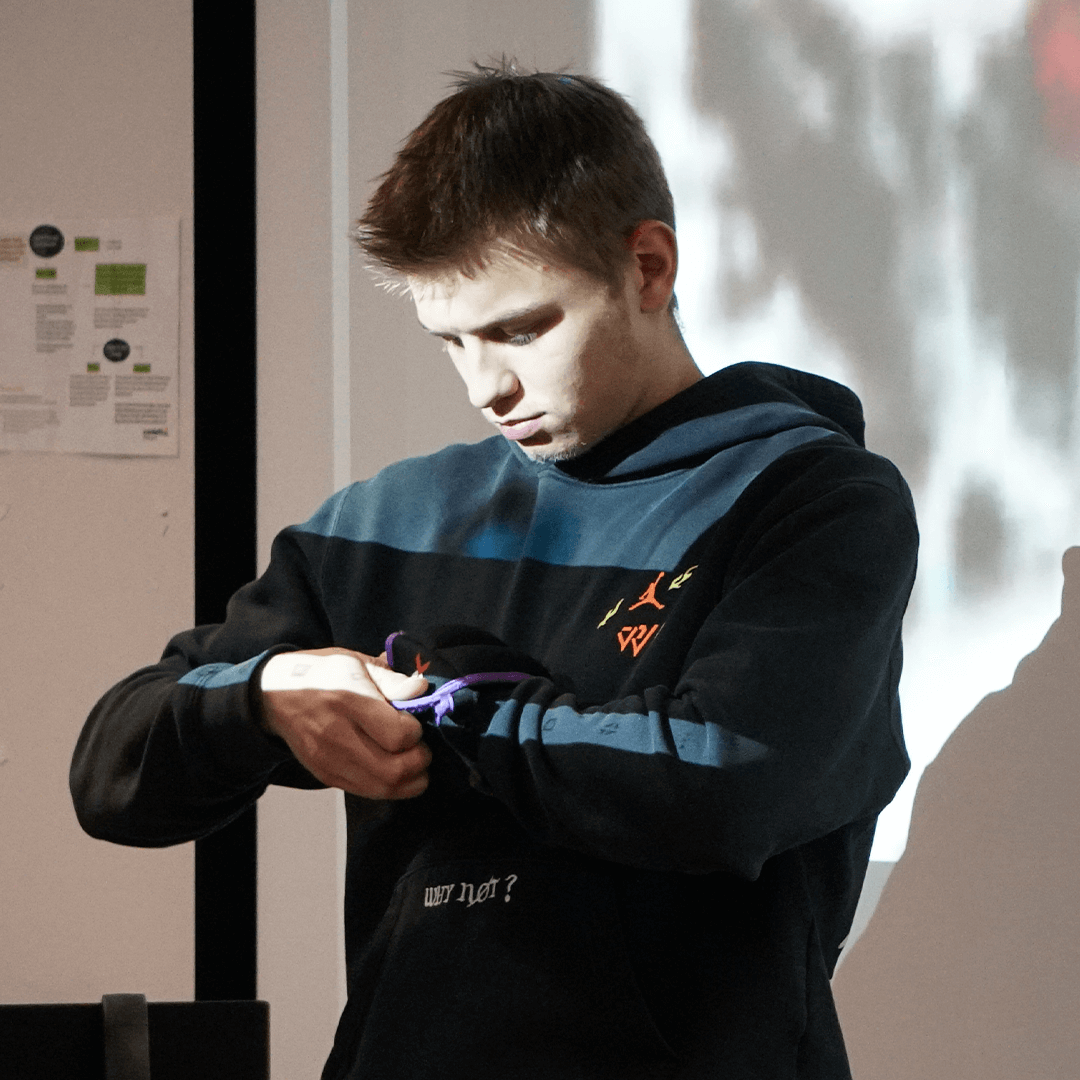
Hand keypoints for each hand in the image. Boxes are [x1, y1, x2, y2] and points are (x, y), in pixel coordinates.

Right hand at [258, 648, 431, 798]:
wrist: (275, 695)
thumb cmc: (323, 673)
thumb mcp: (357, 662)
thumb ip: (392, 679)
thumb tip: (421, 690)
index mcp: (347, 700)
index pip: (397, 735)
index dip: (416, 732)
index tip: (414, 721)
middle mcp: (336, 736)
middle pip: (393, 771)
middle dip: (420, 762)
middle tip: (421, 747)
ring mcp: (329, 761)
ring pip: (382, 788)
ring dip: (410, 781)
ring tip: (413, 761)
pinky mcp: (325, 776)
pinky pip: (367, 792)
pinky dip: (390, 786)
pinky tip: (394, 768)